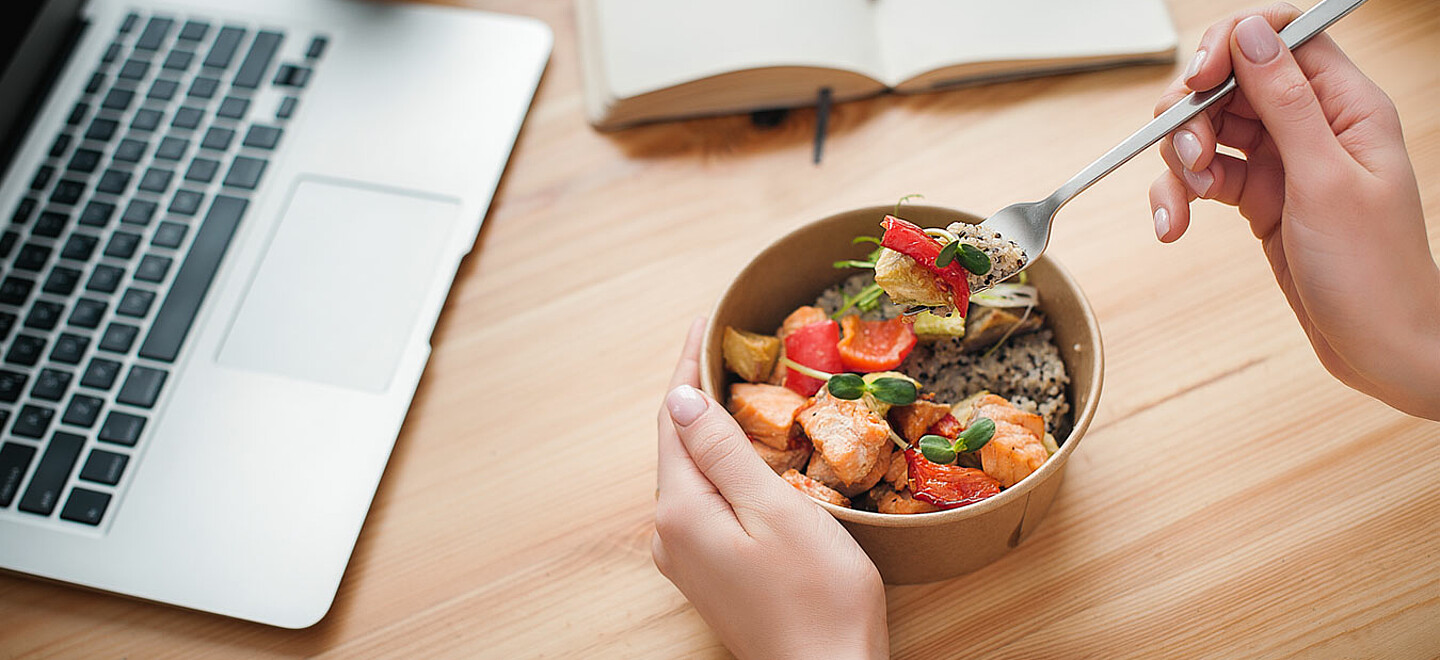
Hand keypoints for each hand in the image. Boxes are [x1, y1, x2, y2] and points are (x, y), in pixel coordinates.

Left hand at [653, 319, 888, 659]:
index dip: (688, 365)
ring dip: (708, 427)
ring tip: (732, 380)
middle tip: (722, 340)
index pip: (673, 418)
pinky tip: (741, 450)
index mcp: (681, 510)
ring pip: (689, 472)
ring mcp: (686, 557)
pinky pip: (702, 500)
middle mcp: (669, 534)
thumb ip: (725, 453)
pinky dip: (718, 463)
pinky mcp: (707, 573)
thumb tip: (682, 399)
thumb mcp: (777, 511)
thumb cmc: (817, 596)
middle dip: (695, 390)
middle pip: (675, 443)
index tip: (705, 319)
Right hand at [1149, 4, 1439, 418]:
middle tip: (1191, 158)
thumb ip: (1285, 101)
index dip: (1231, 44)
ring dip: (1180, 162)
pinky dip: (1179, 198)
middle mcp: (1312, 125)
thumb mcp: (1325, 180)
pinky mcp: (1258, 197)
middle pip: (1231, 84)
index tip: (1199, 80)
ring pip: (1208, 131)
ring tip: (1186, 202)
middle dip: (1194, 117)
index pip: (1283, 37)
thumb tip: (1251, 33)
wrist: (1379, 348)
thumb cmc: (1375, 272)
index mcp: (1346, 106)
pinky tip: (1172, 226)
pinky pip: (1204, 178)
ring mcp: (1283, 161)